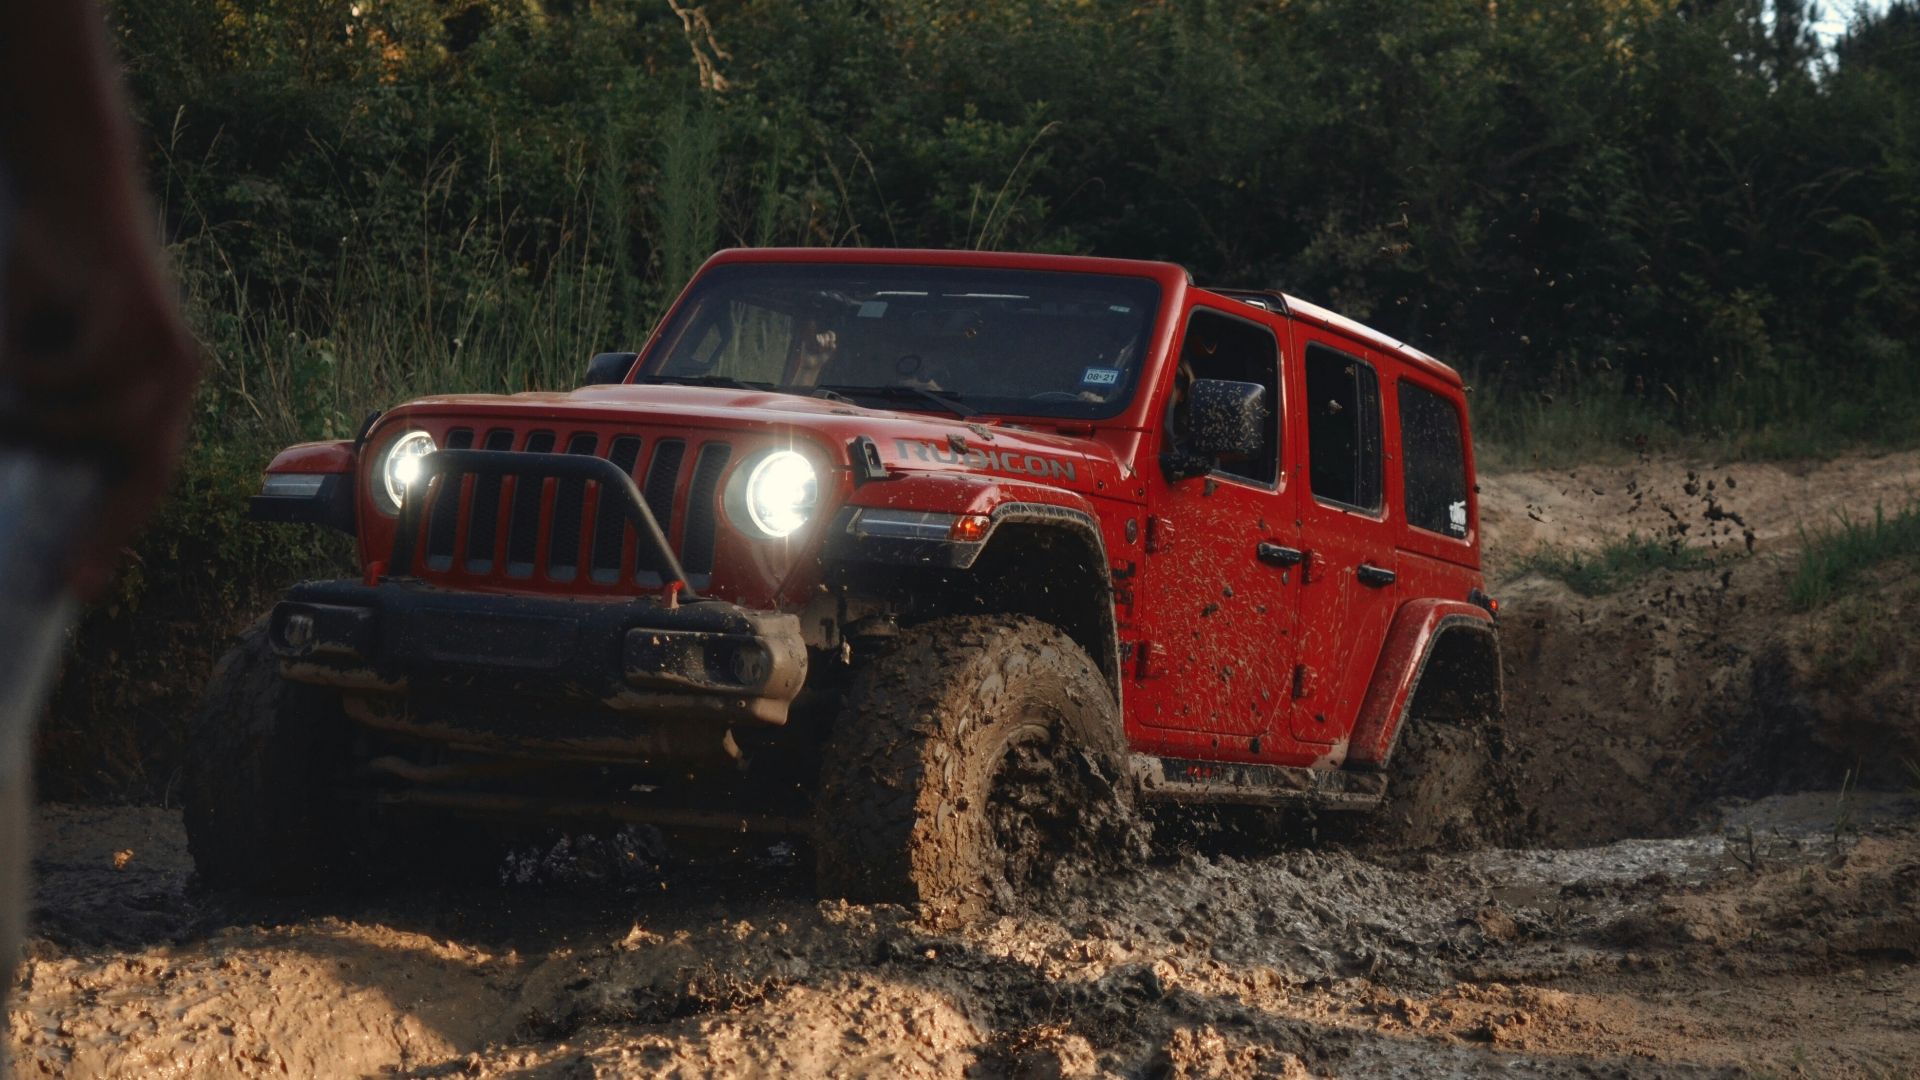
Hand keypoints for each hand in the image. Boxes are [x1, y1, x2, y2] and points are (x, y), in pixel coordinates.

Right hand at [2, 2, 204, 599]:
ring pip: (97, 424)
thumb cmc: (48, 278)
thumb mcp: (47, 355)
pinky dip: (30, 365)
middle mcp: (177, 377)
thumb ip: (52, 411)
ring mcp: (167, 350)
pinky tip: (23, 325)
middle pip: (147, 471)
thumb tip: (24, 463)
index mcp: (158, 392)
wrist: (71, 192)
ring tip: (6, 389)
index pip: (146, 477)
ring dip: (37, 417)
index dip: (115, 534)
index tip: (82, 588)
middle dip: (107, 532)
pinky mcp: (144, 319)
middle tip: (66, 580)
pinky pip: (75, 375)